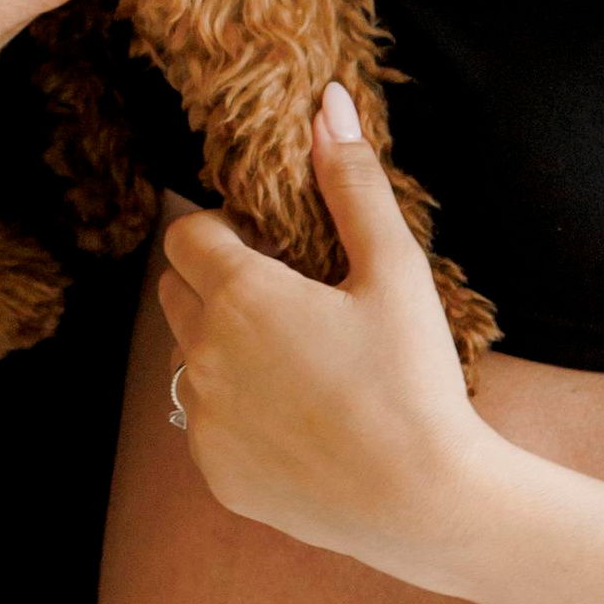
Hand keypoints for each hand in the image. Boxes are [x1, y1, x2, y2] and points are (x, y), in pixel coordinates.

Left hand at [155, 91, 491, 571]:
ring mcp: (203, 421)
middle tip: (292, 303)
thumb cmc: (414, 378)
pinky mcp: (216, 474)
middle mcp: (202, 356)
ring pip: (190, 362)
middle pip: (178, 293)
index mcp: (240, 296)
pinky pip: (208, 426)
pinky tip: (303, 423)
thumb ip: (352, 182)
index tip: (273, 248)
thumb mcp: (394, 269)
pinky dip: (241, 416)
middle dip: (220, 285)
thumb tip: (328, 103)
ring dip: (227, 351)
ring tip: (303, 367)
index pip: (185, 235)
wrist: (426, 501)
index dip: (224, 232)